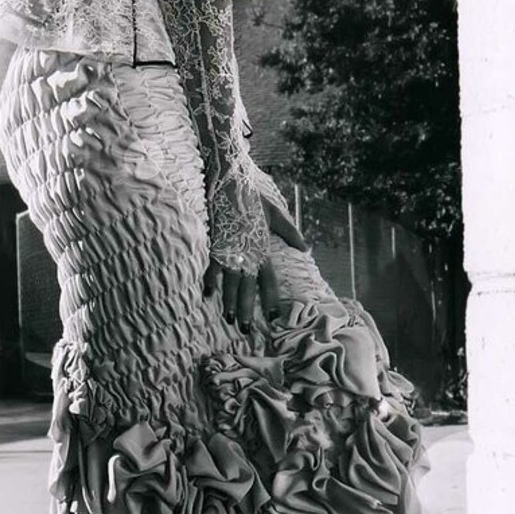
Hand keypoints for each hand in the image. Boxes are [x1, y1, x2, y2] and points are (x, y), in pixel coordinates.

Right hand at [202, 195, 308, 331]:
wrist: (230, 184)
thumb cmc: (253, 198)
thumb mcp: (276, 214)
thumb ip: (290, 233)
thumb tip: (306, 248)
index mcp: (262, 249)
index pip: (268, 281)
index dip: (271, 300)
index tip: (274, 317)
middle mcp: (247, 254)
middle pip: (248, 288)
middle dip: (248, 309)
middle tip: (247, 329)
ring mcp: (230, 251)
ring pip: (231, 283)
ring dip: (230, 302)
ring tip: (230, 319)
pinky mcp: (216, 245)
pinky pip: (213, 267)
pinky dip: (210, 281)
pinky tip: (208, 294)